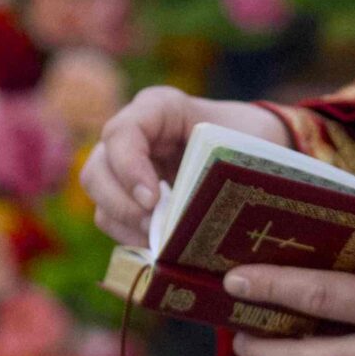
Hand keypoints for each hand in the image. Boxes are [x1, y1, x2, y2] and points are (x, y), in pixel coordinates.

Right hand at [78, 88, 289, 246]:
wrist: (257, 145)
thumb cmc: (248, 138)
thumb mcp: (236, 146)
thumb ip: (210, 172)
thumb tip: (186, 217)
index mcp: (158, 108)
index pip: (122, 133)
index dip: (128, 168)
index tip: (151, 200)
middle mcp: (133, 134)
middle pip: (97, 168)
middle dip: (121, 203)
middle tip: (153, 228)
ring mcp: (125, 164)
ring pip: (98, 196)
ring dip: (124, 223)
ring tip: (159, 242)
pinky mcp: (128, 192)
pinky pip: (111, 217)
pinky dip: (130, 236)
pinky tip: (159, 246)